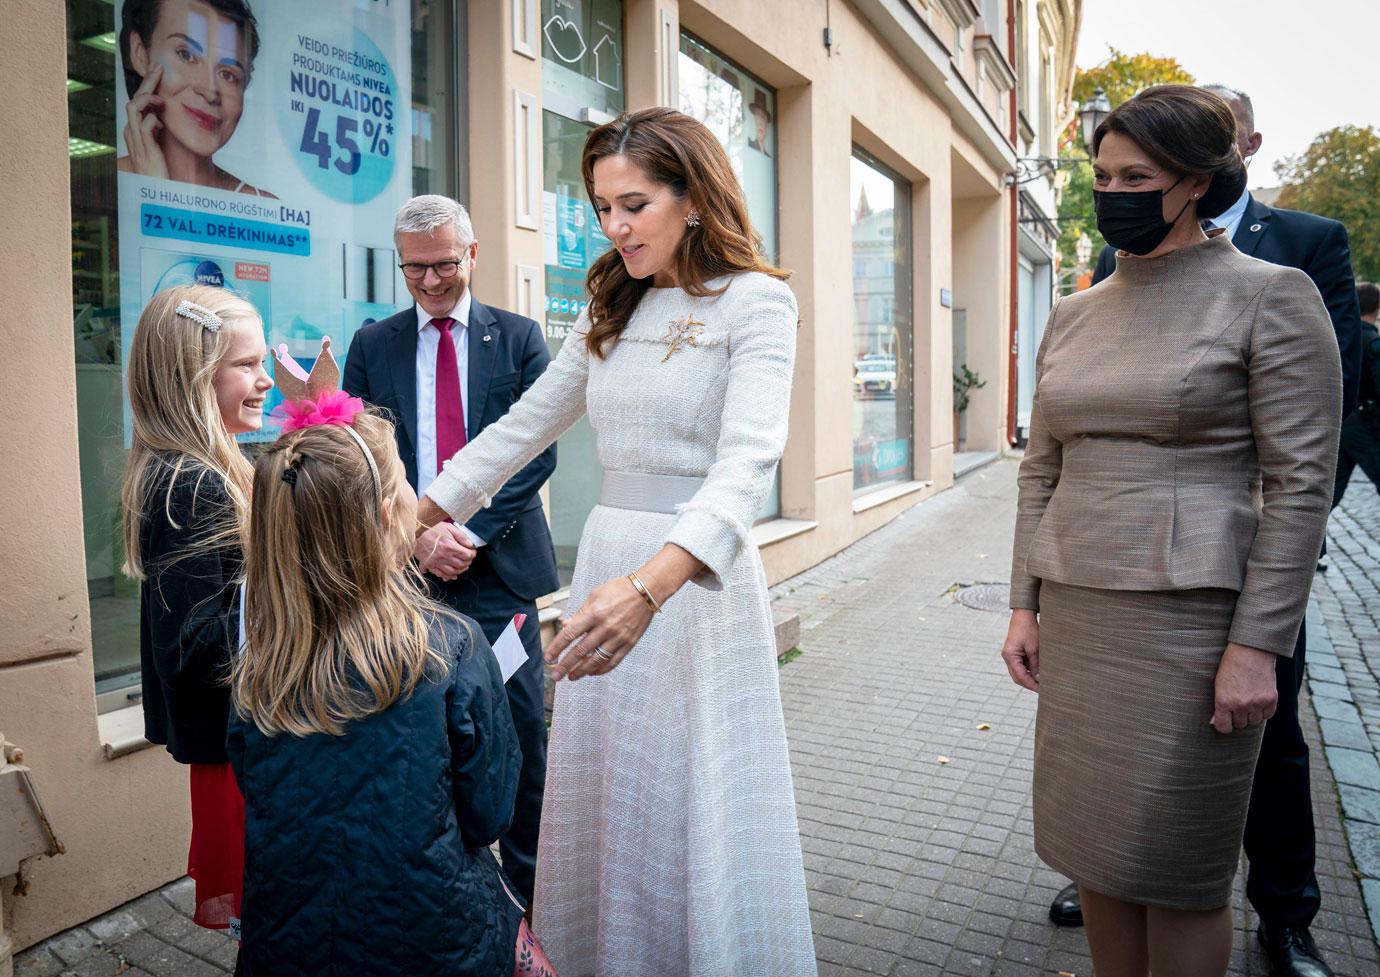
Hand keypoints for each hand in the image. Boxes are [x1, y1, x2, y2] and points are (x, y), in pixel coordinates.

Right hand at [124, 64, 168, 178]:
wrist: (156, 193)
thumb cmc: (160, 171)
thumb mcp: (160, 146)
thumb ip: (158, 131)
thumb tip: (162, 117)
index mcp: (136, 131)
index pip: (139, 102)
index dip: (147, 86)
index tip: (159, 72)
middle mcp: (132, 133)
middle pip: (134, 100)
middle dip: (146, 82)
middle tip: (158, 68)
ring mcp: (136, 141)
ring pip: (133, 108)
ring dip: (147, 99)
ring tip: (161, 99)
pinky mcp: (145, 150)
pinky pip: (144, 126)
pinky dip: (152, 119)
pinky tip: (161, 122)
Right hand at [415, 522, 475, 580]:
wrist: (415, 532)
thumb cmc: (431, 528)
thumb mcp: (449, 527)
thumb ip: (461, 536)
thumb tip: (470, 544)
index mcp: (450, 546)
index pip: (467, 555)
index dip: (472, 554)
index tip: (472, 552)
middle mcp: (443, 556)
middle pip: (461, 565)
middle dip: (468, 563)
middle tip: (468, 559)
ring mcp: (436, 562)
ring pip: (452, 572)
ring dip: (460, 571)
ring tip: (462, 567)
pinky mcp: (429, 565)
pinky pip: (440, 574)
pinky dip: (447, 576)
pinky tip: (452, 575)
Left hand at [545, 577, 654, 681]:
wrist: (646, 591)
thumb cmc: (619, 590)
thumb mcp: (595, 595)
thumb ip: (580, 613)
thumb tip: (565, 626)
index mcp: (594, 613)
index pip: (570, 635)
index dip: (557, 648)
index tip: (548, 658)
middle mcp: (605, 627)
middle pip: (580, 651)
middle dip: (565, 665)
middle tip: (555, 676)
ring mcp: (618, 637)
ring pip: (596, 660)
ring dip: (581, 671)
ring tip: (571, 677)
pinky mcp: (628, 643)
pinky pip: (612, 661)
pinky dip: (601, 669)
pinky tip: (591, 672)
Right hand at [1000, 609, 1040, 691]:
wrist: (1023, 615)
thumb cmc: (1028, 629)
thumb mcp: (1034, 648)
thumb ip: (1036, 665)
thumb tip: (1039, 679)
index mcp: (1010, 656)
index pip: (1020, 676)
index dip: (1031, 685)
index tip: (1042, 690)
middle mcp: (1008, 657)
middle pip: (1017, 677)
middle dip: (1029, 684)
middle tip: (1043, 689)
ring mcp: (1010, 655)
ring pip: (1019, 672)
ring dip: (1029, 677)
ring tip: (1042, 682)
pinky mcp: (1015, 652)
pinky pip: (1021, 666)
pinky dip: (1029, 670)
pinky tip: (1039, 672)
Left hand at [1211, 641, 1277, 733]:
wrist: (1250, 651)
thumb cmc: (1230, 666)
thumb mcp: (1218, 684)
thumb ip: (1218, 705)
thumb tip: (1214, 722)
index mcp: (1224, 701)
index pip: (1223, 727)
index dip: (1223, 724)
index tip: (1224, 720)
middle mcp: (1241, 705)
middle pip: (1240, 725)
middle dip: (1237, 717)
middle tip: (1237, 704)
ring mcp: (1257, 703)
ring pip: (1254, 721)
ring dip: (1251, 714)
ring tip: (1247, 700)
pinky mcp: (1271, 699)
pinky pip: (1267, 715)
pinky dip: (1263, 711)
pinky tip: (1258, 700)